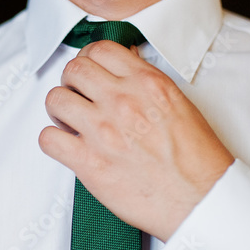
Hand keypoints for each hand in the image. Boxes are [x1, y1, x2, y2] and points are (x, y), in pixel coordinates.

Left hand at [40, 40, 233, 241]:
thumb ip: (147, 84)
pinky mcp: (89, 163)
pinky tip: (68, 147)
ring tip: (71, 122)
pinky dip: (53, 141)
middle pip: (73, 69)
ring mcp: (103, 132)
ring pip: (55, 99)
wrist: (201, 199)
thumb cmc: (196, 160)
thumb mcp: (179, 104)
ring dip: (59, 109)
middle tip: (78, 97)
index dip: (89, 59)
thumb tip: (124, 70)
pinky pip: (48, 139)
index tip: (90, 73)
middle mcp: (122, 101)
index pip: (100, 49)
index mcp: (147, 83)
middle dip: (71, 81)